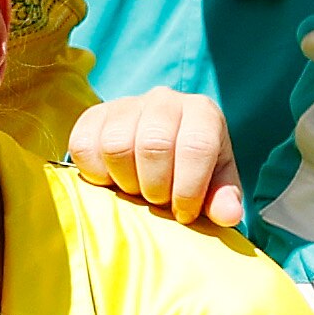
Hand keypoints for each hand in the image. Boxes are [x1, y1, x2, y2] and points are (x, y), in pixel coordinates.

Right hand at [66, 89, 246, 230]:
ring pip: (117, 145)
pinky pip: (85, 146)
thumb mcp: (213, 186)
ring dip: (126, 182)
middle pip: (154, 145)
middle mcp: (164, 99)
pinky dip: (96, 174)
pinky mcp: (92, 116)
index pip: (197, 146)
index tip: (183, 214)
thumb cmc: (190, 172)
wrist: (157, 151)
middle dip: (155, 188)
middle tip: (157, 203)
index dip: (189, 189)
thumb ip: (222, 200)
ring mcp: (126, 104)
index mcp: (202, 112)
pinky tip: (112, 181)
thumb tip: (229, 214)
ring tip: (136, 191)